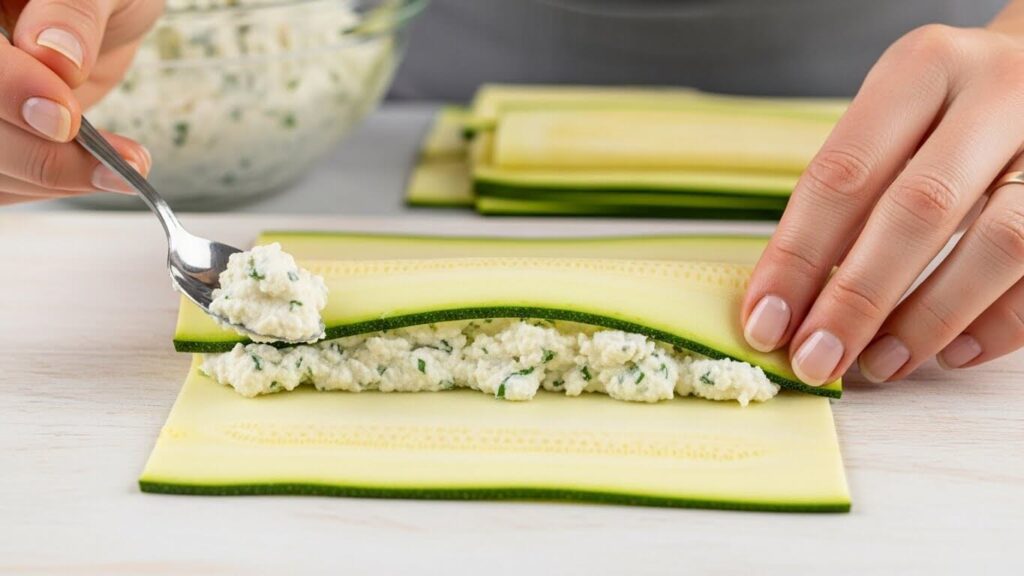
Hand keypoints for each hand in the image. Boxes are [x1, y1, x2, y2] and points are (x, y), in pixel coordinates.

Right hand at [0, 0, 162, 204]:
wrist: (100, 12)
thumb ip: (74, 10)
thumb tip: (56, 58)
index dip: (8, 91)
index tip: (64, 119)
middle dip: (39, 154)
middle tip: (114, 164)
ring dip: (52, 179)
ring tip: (122, 170)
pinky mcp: (0, 132)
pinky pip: (5, 180)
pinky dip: (50, 187)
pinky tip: (98, 174)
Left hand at [742, 21, 1023, 384]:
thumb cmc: (944, 113)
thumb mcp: (889, 123)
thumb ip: (846, 197)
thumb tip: (787, 304)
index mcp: (922, 69)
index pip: (843, 174)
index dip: (797, 258)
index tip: (764, 324)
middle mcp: (997, 92)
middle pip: (917, 209)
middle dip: (856, 299)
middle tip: (816, 360)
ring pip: (1000, 242)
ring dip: (929, 319)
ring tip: (879, 364)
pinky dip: (996, 324)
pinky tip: (950, 354)